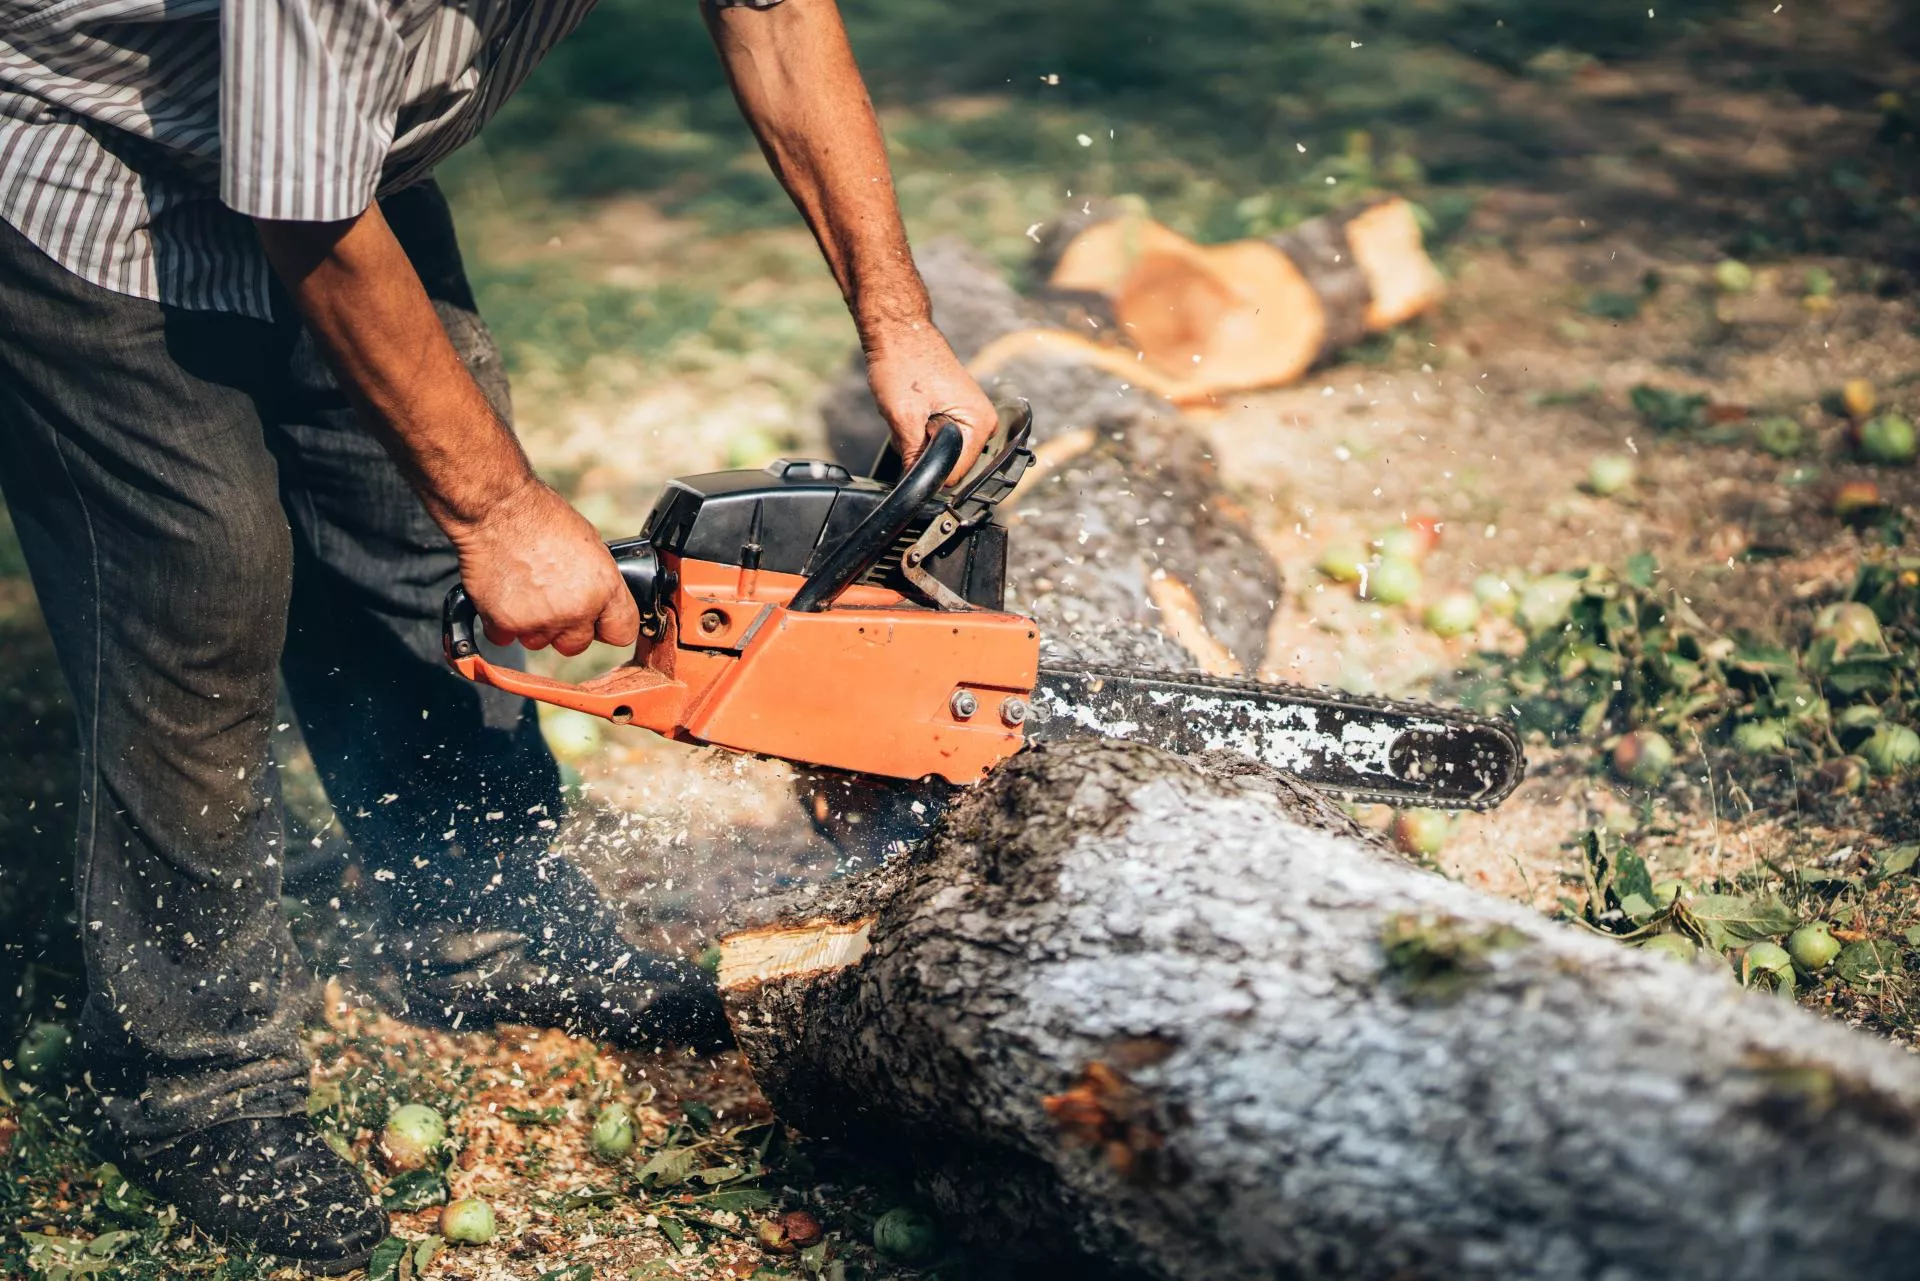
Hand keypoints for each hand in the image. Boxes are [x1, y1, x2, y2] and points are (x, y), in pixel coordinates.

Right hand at [449, 480, 639, 656]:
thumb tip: (602, 602)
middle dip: (565, 628)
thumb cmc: (541, 517)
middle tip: (550, 599)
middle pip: (577, 644)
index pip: (621, 632)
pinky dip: (502, 622)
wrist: (497, 509)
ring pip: (539, 642)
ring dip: (532, 625)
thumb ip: (599, 582)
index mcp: (603, 589)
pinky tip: (503, 594)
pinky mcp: (506, 624)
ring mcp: (540, 620)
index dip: (607, 626)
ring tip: (524, 589)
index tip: (597, 622)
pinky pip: (506, 638)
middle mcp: (576, 610)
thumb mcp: (591, 545)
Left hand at [864, 329, 996, 484]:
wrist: (899, 332)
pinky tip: (914, 409)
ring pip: (941, 452)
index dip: (928, 470)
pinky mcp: (958, 414)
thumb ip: (913, 456)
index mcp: (980, 423)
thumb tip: (913, 485)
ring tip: (913, 411)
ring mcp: (972, 418)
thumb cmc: (903, 363)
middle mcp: (983, 423)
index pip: (955, 474)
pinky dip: (920, 430)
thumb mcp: (903, 417)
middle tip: (911, 421)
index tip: (912, 447)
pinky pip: (938, 438)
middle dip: (924, 453)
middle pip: (950, 465)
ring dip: (920, 441)